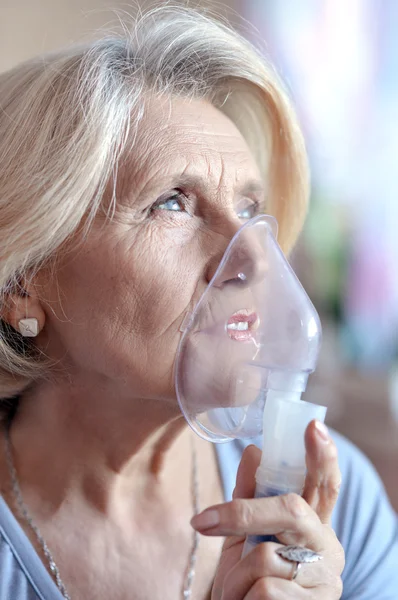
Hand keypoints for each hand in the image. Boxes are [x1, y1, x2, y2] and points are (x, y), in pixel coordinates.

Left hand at [191, 420, 344, 598]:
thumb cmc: (247, 577)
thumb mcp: (244, 534)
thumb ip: (250, 495)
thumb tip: (253, 450)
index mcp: (314, 522)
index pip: (324, 484)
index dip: (321, 457)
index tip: (313, 427)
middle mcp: (328, 546)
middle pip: (290, 509)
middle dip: (243, 514)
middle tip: (203, 522)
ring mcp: (326, 580)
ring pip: (266, 556)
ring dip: (236, 574)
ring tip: (237, 590)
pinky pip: (265, 590)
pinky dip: (242, 597)